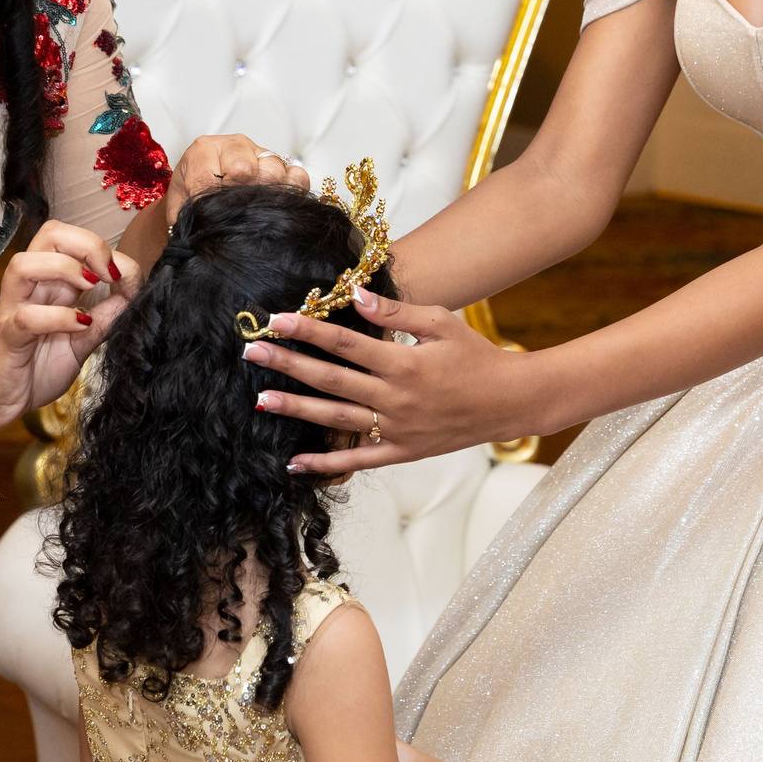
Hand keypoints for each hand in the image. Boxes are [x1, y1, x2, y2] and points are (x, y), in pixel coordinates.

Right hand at [0, 221, 137, 435]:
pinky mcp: (5, 338)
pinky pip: (26, 317)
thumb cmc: (31, 368)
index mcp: (50, 284)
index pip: (72, 240)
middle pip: (49, 234)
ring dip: (64, 268)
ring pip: (25, 264)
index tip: (128, 277)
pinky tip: (79, 326)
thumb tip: (137, 293)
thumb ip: (106, 318)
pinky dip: (58, 317)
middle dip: (86, 243)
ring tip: (90, 289)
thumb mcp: (80, 343)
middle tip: (109, 273)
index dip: (106, 250)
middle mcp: (31, 289)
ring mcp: (13, 310)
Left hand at [167, 133, 310, 220]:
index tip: (206, 218)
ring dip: (265, 195)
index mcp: (203, 151)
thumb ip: (185, 215)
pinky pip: (296, 176)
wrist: (201, 191)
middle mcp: (233, 146)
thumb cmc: (191, 197)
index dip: (208, 203)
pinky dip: (291, 193)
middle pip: (243, 169)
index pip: (208, 177)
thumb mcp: (179, 205)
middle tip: (231, 215)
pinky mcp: (283, 165)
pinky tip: (276, 205)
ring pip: (272, 171)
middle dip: (237, 198)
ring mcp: (260, 153)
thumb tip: (196, 238)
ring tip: (252, 212)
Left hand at [246, 286, 534, 474]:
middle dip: (288, 365)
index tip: (277, 320)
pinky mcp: (402, 452)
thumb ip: (396, 312)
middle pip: (331, 379)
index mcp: (404, 362)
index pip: (345, 343)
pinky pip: (357, 461)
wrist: (510, 402)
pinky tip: (294, 463)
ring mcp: (396, 428)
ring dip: (297, 409)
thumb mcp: (441, 323)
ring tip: (261, 400)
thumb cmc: (476, 357)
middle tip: (252, 353)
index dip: (308, 330)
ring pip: (336, 419)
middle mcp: (396, 397)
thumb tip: (357, 296)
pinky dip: (326, 465)